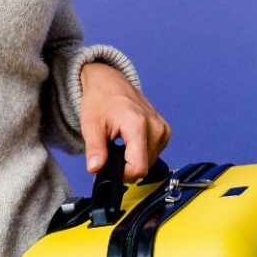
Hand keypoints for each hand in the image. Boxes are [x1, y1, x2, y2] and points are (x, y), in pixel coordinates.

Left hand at [80, 62, 171, 182]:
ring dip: (133, 159)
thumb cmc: (100, 99)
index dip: (122, 174)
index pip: (138, 168)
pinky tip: (130, 141)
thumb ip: (95, 150)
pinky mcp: (165, 131)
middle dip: (125, 166)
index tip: (109, 168)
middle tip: (111, 151)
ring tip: (120, 143)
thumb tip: (95, 170)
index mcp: (138, 124)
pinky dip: (141, 152)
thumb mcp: (90, 125)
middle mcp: (156, 127)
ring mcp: (163, 129)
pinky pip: (154, 153)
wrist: (109, 81)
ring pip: (150, 162)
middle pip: (144, 167)